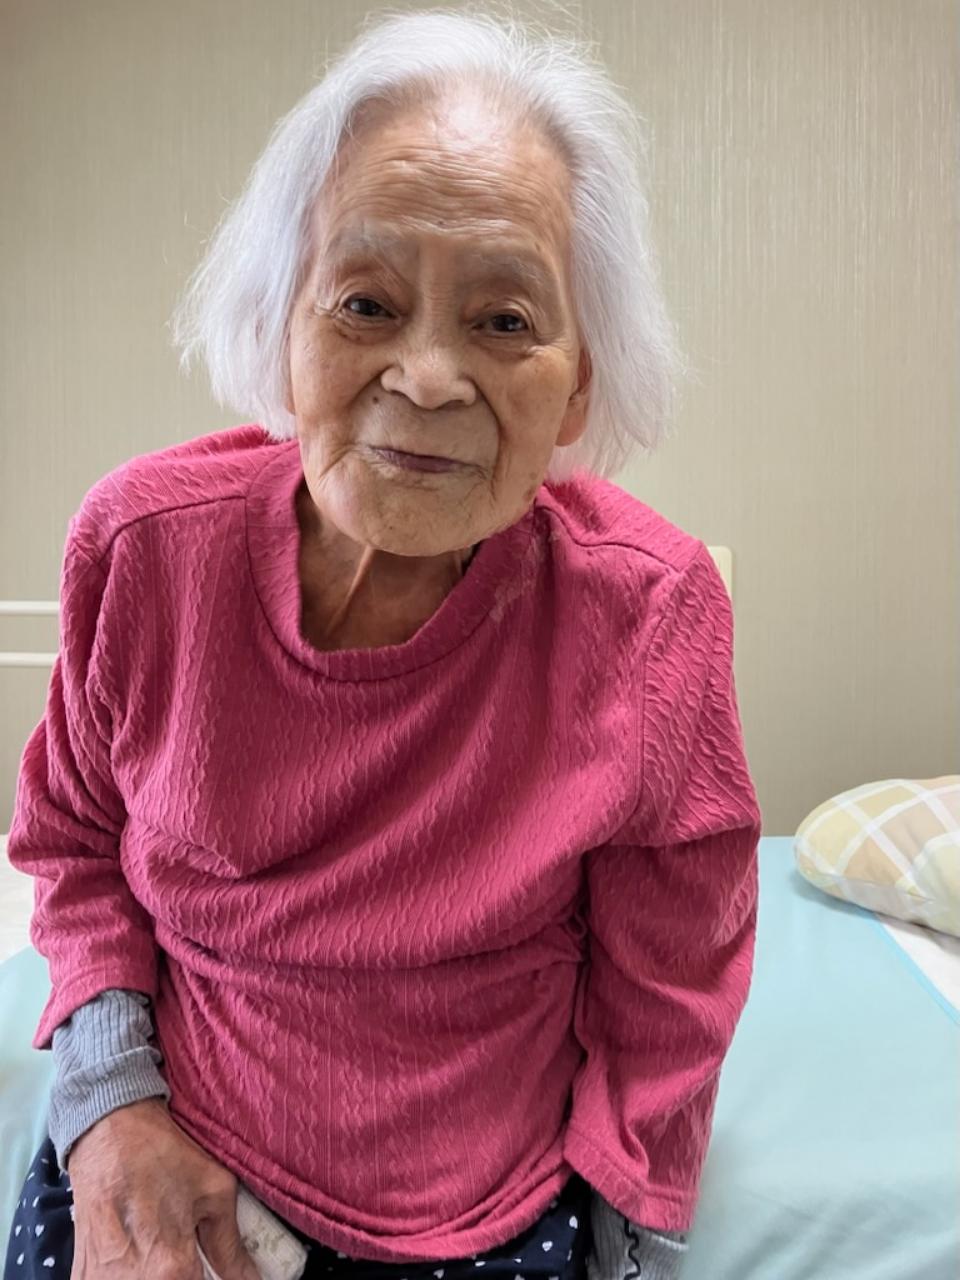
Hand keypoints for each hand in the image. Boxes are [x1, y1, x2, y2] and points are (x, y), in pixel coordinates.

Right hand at [67, 1097, 261, 1278]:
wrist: (109, 1131)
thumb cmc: (163, 1154)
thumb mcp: (214, 1192)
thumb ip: (231, 1248)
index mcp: (170, 1269)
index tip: (206, 1269)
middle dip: (183, 1276)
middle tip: (187, 1258)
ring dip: (156, 1275)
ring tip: (158, 1247)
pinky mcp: (82, 1276)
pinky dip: (130, 1273)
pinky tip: (136, 1253)